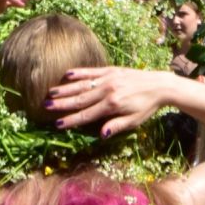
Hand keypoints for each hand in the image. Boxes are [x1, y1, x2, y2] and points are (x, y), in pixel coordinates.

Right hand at [45, 66, 171, 139]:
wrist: (159, 84)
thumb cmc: (146, 106)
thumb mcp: (134, 121)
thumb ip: (116, 126)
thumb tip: (100, 134)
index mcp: (112, 105)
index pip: (87, 114)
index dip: (72, 120)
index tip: (58, 123)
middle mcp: (107, 90)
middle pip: (80, 99)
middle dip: (62, 104)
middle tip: (46, 106)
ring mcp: (108, 78)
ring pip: (82, 85)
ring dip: (65, 89)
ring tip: (51, 93)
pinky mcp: (110, 70)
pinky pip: (92, 72)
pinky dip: (79, 73)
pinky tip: (67, 75)